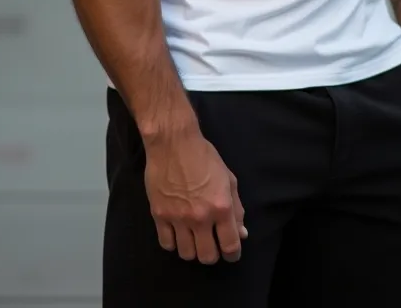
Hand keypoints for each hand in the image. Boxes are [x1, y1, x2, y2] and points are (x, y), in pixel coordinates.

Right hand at [145, 130, 246, 264]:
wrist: (172, 143)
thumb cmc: (204, 157)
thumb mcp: (228, 179)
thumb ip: (236, 209)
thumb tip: (241, 234)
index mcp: (221, 207)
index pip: (230, 246)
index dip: (233, 254)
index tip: (231, 253)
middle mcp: (200, 217)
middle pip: (207, 256)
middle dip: (212, 254)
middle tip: (211, 244)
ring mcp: (178, 218)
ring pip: (187, 254)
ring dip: (192, 249)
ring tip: (193, 238)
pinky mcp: (159, 215)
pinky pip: (167, 244)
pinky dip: (174, 243)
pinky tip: (177, 232)